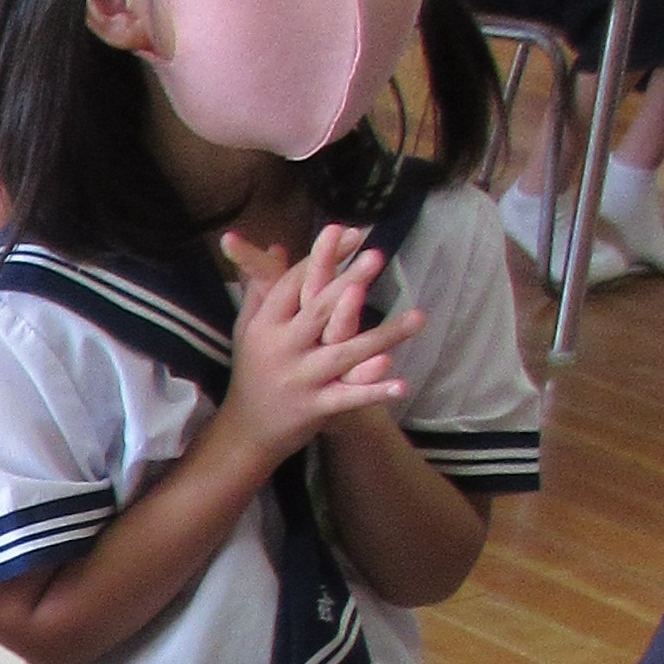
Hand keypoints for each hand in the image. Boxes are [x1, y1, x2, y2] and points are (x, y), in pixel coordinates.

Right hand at [217, 224, 423, 464]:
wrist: (244, 431)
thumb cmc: (252, 373)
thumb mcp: (249, 328)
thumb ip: (263, 287)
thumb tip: (278, 246)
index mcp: (265, 325)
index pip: (293, 283)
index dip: (322, 257)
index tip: (352, 233)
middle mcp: (281, 348)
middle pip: (319, 310)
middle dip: (349, 282)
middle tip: (378, 256)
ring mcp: (299, 378)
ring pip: (345, 353)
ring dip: (383, 336)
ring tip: (418, 317)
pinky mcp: (314, 407)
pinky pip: (349, 397)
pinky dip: (375, 391)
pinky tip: (403, 383)